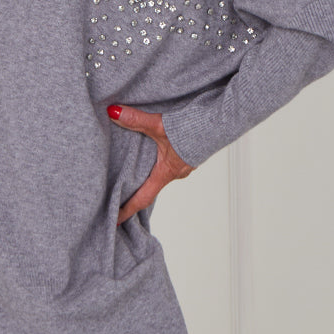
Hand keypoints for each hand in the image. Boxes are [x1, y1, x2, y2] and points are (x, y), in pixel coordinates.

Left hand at [107, 104, 194, 224]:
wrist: (220, 121)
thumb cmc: (193, 128)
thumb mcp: (159, 125)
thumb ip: (136, 120)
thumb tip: (113, 113)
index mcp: (166, 172)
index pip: (143, 197)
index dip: (127, 210)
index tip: (115, 221)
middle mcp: (175, 173)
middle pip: (151, 187)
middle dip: (136, 191)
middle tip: (119, 195)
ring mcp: (184, 165)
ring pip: (162, 172)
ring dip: (149, 173)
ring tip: (134, 172)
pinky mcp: (189, 154)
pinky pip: (171, 162)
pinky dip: (160, 161)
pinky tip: (156, 151)